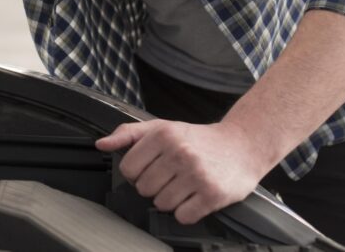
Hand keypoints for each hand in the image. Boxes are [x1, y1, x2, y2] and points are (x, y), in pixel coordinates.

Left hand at [95, 119, 272, 224]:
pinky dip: (187, 212)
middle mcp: (179, 153)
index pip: (128, 168)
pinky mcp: (212, 194)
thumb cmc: (198, 139)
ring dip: (171, 200)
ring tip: (184, 186)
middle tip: (171, 177)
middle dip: (154, 186)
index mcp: (163, 135)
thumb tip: (101, 144)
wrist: (242, 145)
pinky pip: (183, 216)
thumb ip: (128, 134)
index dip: (136, 173)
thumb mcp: (162, 127)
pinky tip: (195, 197)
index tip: (149, 169)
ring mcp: (196, 174)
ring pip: (161, 204)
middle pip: (144, 188)